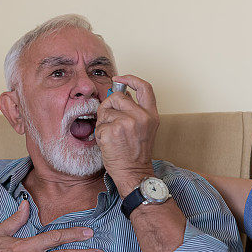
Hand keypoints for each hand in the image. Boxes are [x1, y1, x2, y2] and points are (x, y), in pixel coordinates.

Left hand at [95, 74, 158, 195]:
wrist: (134, 173)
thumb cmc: (136, 153)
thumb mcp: (143, 129)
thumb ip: (135, 110)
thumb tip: (121, 94)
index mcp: (151, 115)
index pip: (145, 87)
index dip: (131, 78)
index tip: (120, 78)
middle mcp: (141, 117)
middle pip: (118, 96)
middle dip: (109, 106)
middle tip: (110, 120)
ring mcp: (127, 123)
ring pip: (106, 110)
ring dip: (104, 122)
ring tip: (112, 135)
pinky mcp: (113, 130)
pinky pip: (99, 124)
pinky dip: (100, 133)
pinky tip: (108, 143)